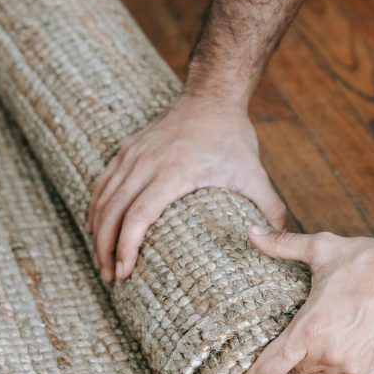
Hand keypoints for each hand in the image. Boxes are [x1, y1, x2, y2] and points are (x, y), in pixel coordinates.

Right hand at [88, 98, 285, 283]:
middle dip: (106, 249)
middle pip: (112, 212)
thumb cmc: (232, 137)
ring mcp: (132, 156)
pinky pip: (102, 185)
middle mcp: (145, 164)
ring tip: (101, 261)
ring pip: (102, 200)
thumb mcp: (254, 173)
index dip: (126, 246)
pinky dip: (95, 209)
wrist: (211, 96)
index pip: (138, 215)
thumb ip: (269, 208)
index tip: (125, 270)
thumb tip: (278, 242)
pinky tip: (95, 228)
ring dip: (96, 233)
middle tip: (111, 277)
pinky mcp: (126, 151)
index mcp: (173, 173)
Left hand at [239, 227, 373, 373]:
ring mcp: (350, 368)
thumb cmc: (371, 263)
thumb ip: (283, 245)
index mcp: (310, 329)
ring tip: (289, 366)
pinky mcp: (370, 373)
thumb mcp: (323, 249)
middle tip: (265, 360)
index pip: (269, 368)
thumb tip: (251, 231)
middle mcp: (328, 355)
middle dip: (276, 368)